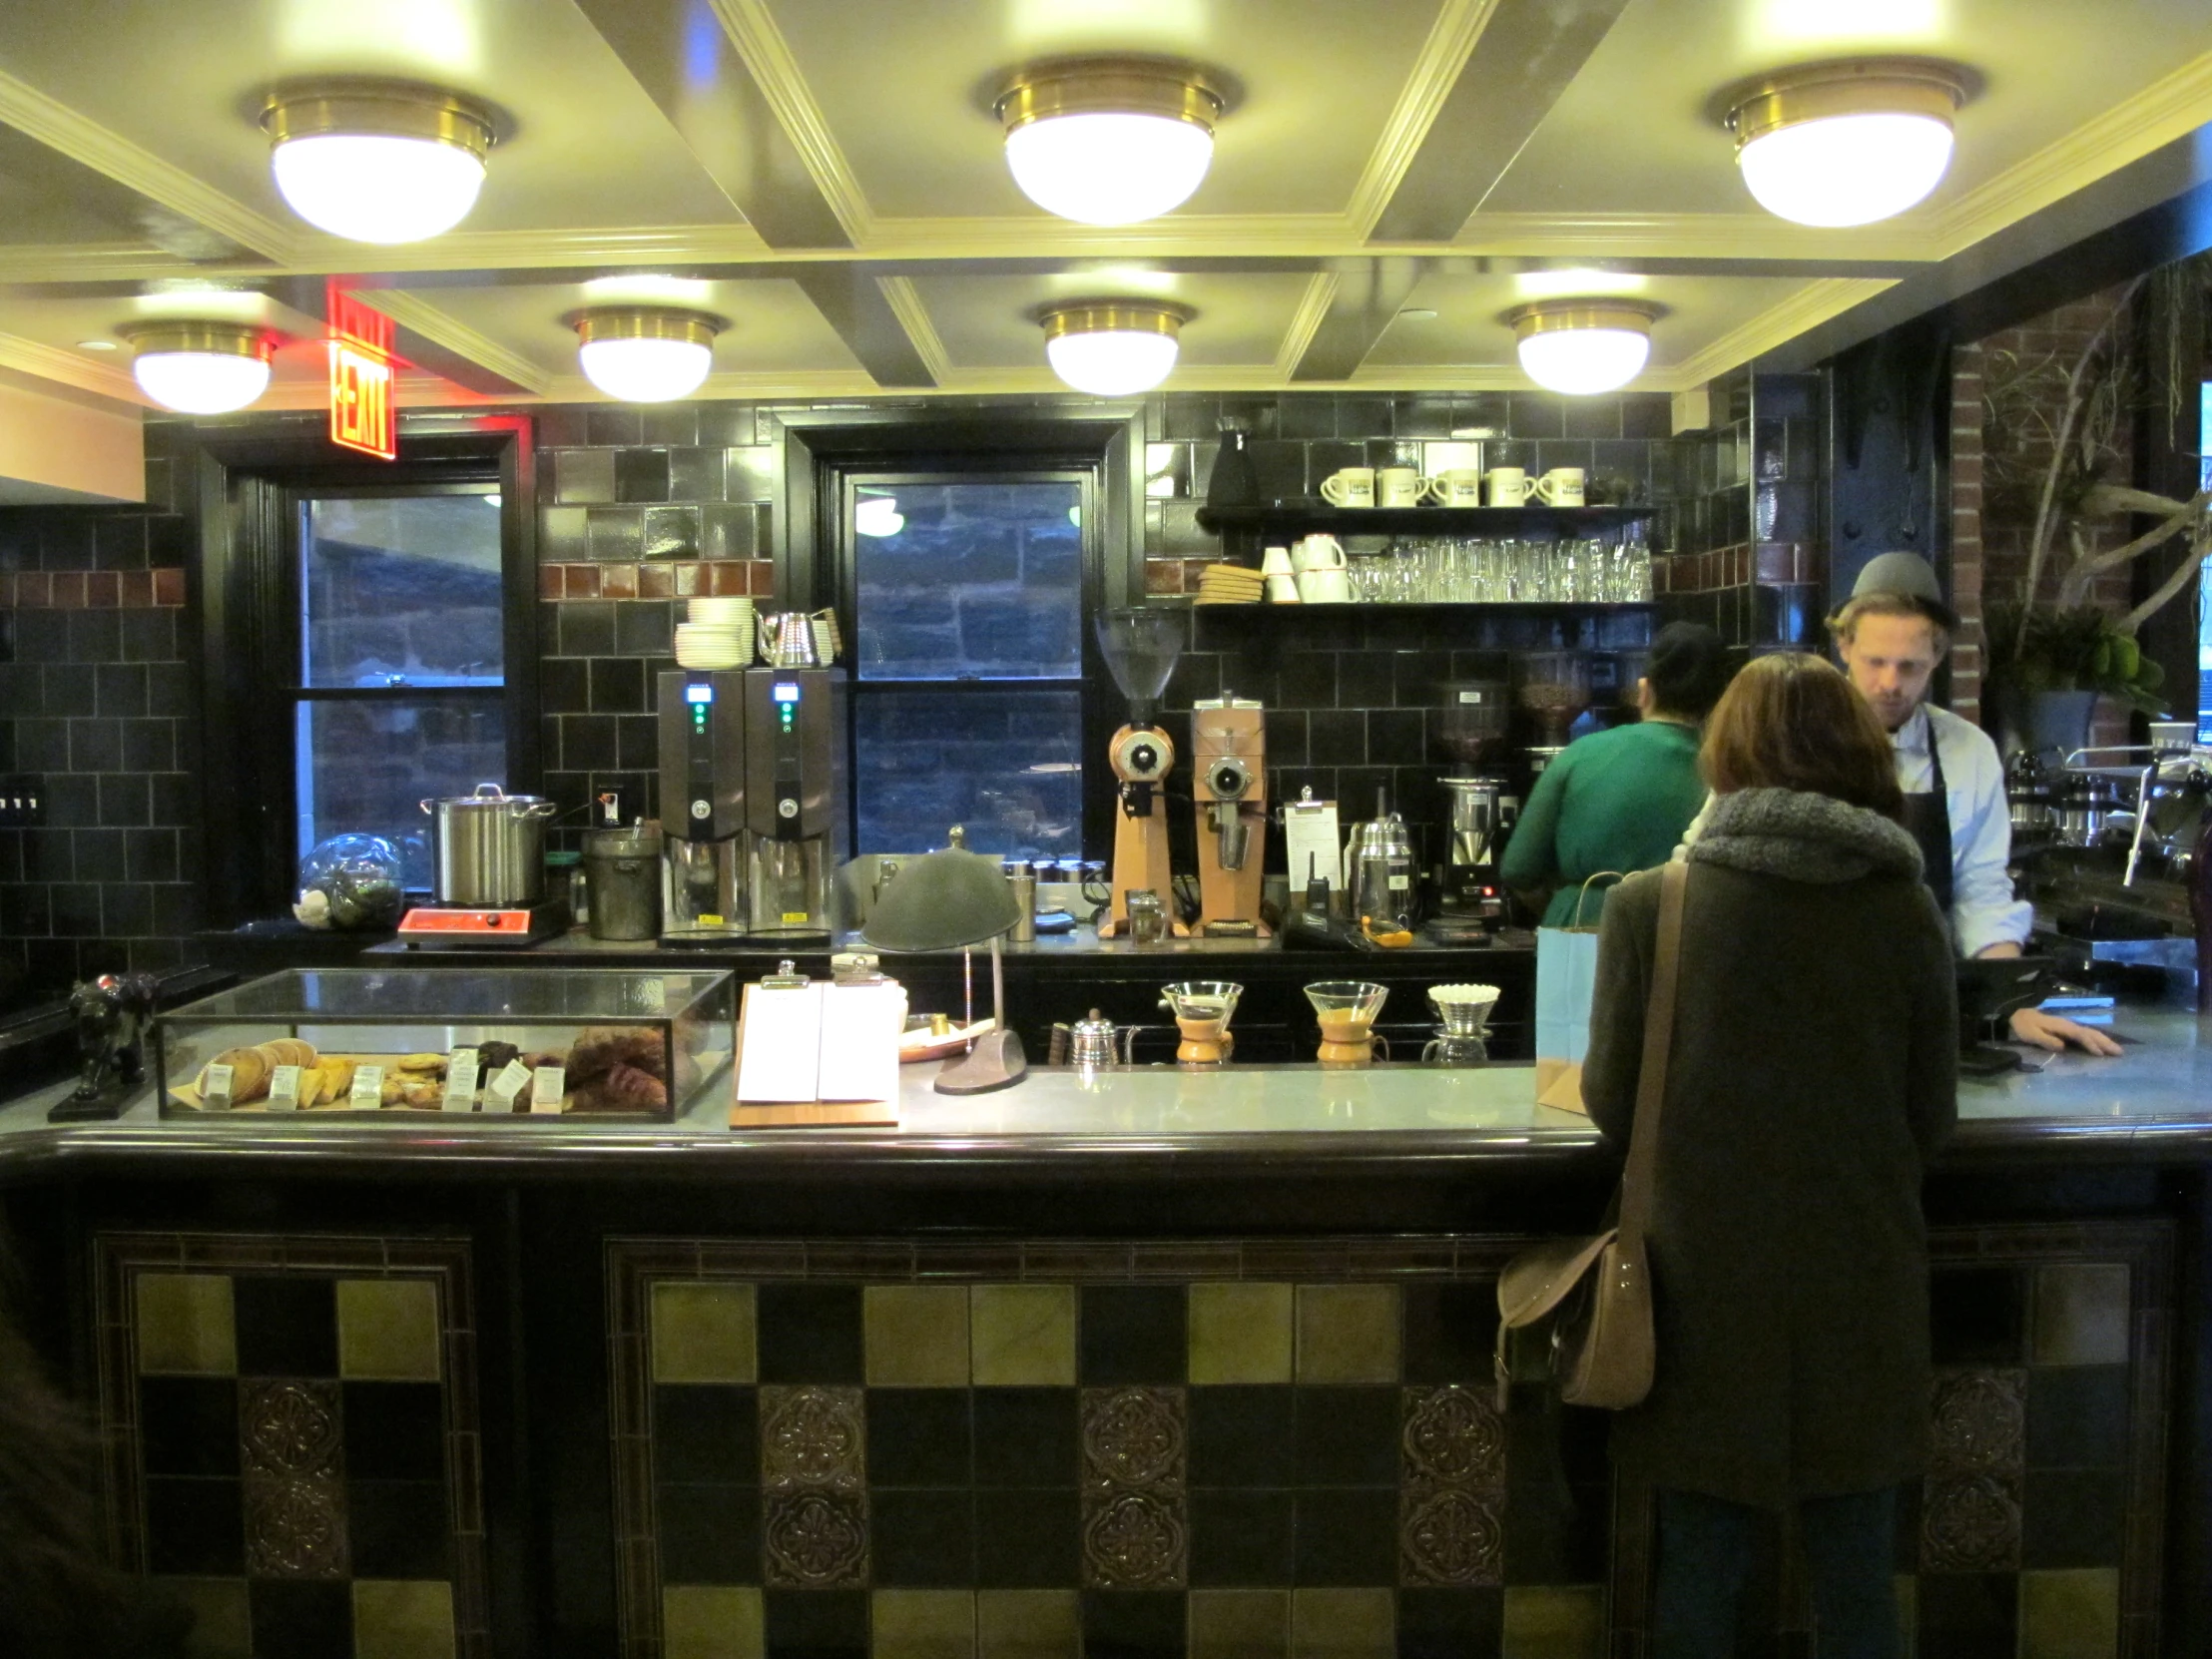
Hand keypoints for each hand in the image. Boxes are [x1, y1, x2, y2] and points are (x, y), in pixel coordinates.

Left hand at [2009, 1006, 2123, 1055]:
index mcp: (2062, 1026)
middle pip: (2090, 1033)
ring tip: (2116, 1050)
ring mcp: (2069, 1026)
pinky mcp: (2067, 1029)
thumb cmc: (2023, 1024)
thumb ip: (2045, 1040)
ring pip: (2090, 1032)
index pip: (2080, 1035)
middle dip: (2105, 1042)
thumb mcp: (2030, 1034)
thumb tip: (2063, 1047)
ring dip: (2104, 1040)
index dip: (2091, 1044)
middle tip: (2120, 1053)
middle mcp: (2068, 1025)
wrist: (2017, 1012)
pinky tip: (2101, 1045)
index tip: (2101, 1054)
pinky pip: (2085, 1034)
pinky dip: (2096, 1039)